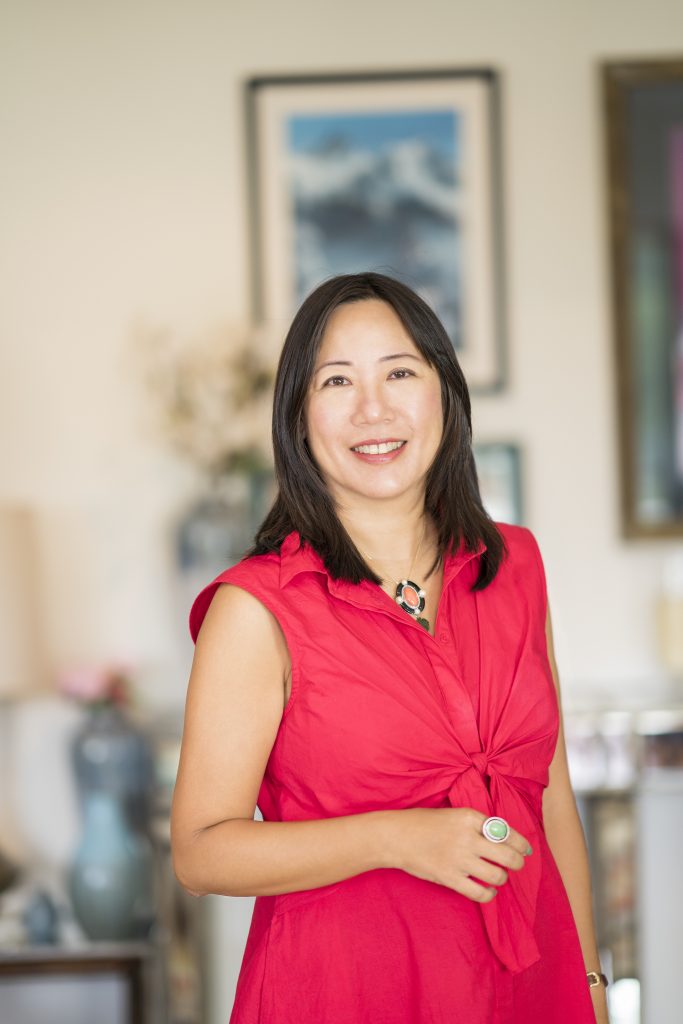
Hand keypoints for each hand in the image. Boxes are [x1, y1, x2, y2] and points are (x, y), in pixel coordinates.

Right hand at [390, 806, 531, 902]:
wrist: (396, 836)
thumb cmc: (424, 823)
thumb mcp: (453, 814)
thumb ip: (476, 824)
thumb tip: (502, 837)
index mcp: (470, 816)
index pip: (506, 831)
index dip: (522, 843)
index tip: (526, 849)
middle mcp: (468, 837)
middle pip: (508, 855)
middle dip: (518, 862)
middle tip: (517, 864)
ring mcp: (459, 859)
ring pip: (497, 875)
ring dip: (502, 878)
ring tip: (498, 876)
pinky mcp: (450, 878)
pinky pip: (480, 892)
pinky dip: (489, 894)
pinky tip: (487, 890)